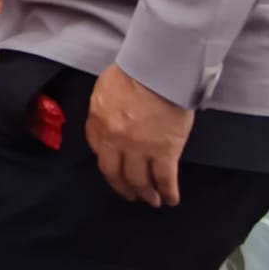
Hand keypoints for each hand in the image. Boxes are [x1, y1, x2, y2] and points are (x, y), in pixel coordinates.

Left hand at [86, 64, 194, 206]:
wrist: (158, 70)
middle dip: (122, 187)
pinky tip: (171, 199)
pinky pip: (165, 179)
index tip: (114, 167)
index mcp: (99, 123)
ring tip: (151, 200)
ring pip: (140, 181)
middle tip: (130, 194)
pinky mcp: (165, 152)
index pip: (97, 150)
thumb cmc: (134, 71)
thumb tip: (111, 121)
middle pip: (115, 173)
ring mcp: (140, 149)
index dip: (107, 160)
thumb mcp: (106, 88)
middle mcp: (116, 141)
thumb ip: (105, 109)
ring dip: (145, 194)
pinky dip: (168, 193)